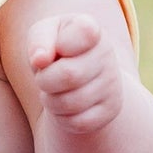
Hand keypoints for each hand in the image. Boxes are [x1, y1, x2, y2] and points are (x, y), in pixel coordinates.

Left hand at [27, 13, 124, 135]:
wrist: (76, 70)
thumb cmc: (54, 47)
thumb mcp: (43, 33)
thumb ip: (39, 39)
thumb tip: (40, 60)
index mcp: (91, 29)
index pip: (83, 33)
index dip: (59, 43)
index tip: (57, 47)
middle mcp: (107, 56)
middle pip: (68, 75)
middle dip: (45, 78)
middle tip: (44, 75)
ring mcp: (112, 85)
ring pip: (70, 103)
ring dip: (49, 99)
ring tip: (52, 90)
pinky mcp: (110, 110)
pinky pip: (77, 123)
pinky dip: (60, 117)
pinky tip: (63, 105)